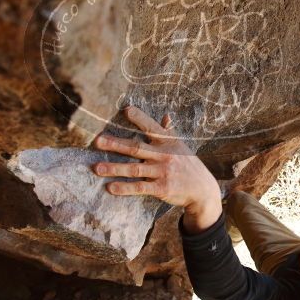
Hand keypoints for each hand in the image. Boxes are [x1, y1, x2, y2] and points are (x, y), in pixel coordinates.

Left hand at [92, 106, 222, 233]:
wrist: (202, 190)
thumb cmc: (188, 165)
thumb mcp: (181, 146)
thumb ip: (169, 132)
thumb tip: (166, 116)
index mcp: (168, 142)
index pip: (151, 127)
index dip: (139, 118)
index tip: (126, 110)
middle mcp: (164, 155)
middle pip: (136, 148)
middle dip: (115, 144)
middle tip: (97, 141)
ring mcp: (163, 172)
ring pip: (134, 169)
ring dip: (114, 168)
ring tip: (96, 167)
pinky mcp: (161, 188)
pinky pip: (139, 187)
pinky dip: (125, 188)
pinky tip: (110, 187)